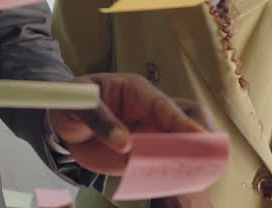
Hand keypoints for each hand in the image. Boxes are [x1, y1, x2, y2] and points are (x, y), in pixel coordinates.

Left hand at [47, 73, 209, 175]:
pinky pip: (165, 161)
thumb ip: (99, 121)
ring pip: (181, 141)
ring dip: (191, 157)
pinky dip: (174, 171)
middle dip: (201, 136)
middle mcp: (149, 110)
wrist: (64, 121)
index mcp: (135, 90)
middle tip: (208, 157)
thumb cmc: (74, 104)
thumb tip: (125, 145)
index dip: (181, 120)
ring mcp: (151, 131)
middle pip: (186, 118)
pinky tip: (178, 181)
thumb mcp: (78, 106)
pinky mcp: (146, 151)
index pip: (163, 104)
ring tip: (199, 173)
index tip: (198, 135)